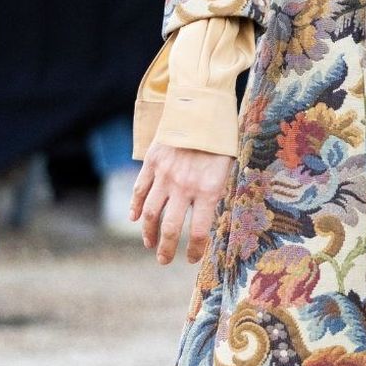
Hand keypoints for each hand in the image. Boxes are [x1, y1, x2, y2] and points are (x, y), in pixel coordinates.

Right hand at [130, 143, 233, 263]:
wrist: (202, 105)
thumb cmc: (222, 138)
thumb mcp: (230, 167)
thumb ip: (218, 191)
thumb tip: (210, 216)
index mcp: (209, 190)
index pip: (200, 232)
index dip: (195, 251)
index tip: (192, 259)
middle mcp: (185, 186)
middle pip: (171, 229)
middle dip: (166, 250)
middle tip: (164, 260)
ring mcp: (165, 175)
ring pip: (150, 214)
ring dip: (149, 233)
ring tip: (150, 244)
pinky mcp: (152, 163)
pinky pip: (140, 191)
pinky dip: (135, 207)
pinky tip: (135, 219)